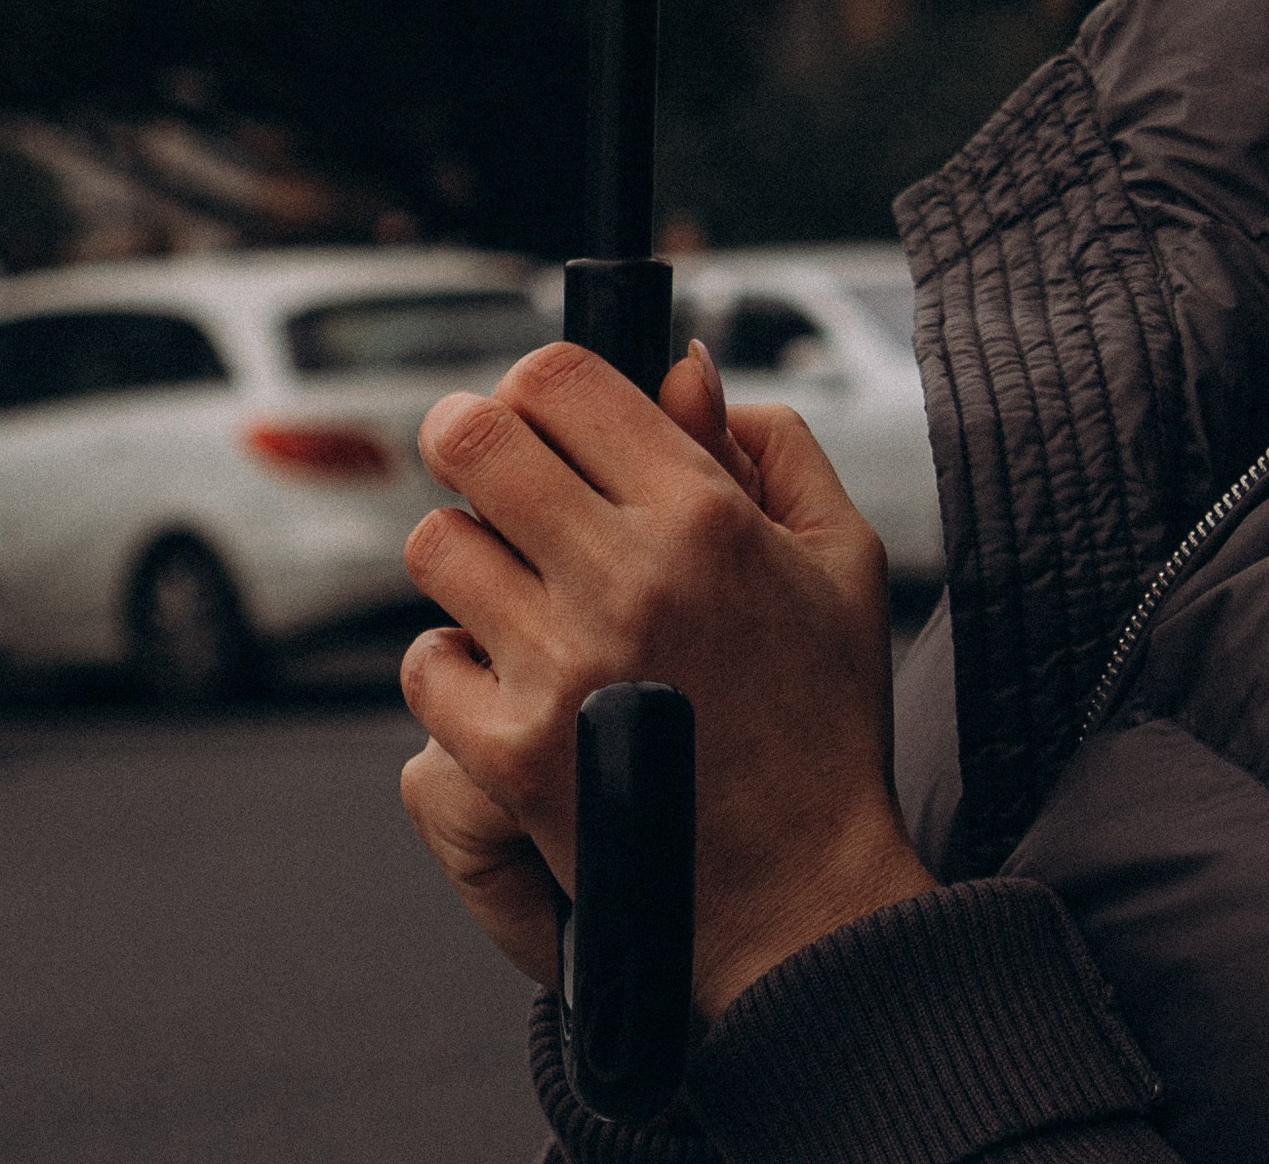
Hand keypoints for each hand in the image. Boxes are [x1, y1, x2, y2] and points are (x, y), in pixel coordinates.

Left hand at [399, 333, 933, 1015]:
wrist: (802, 899)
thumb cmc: (827, 720)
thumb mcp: (841, 557)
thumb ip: (770, 444)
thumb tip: (683, 369)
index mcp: (703, 513)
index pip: (561, 379)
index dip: (536, 381)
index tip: (537, 409)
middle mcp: (624, 576)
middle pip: (473, 440)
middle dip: (466, 434)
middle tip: (481, 460)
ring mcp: (559, 666)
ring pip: (437, 546)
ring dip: (465, 553)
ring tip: (506, 583)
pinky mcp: (509, 755)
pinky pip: (426, 663)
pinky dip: (453, 666)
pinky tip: (505, 678)